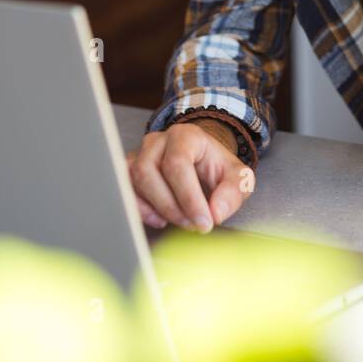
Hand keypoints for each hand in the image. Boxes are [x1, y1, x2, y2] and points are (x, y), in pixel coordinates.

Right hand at [126, 123, 255, 232]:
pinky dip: (140, 210)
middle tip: (193, 225)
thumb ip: (233, 191)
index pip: (177, 163)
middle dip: (172, 206)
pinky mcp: (129, 171)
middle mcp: (157, 141)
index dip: (188, 197)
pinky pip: (124, 191)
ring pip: (134, 182)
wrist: (201, 162)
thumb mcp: (237, 177)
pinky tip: (160, 219)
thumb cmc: (216, 168)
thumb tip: (216, 213)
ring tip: (181, 221)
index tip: (204, 222)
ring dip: (157, 209)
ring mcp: (140, 155)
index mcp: (185, 136)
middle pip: (149, 172)